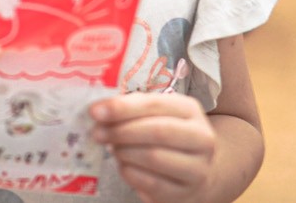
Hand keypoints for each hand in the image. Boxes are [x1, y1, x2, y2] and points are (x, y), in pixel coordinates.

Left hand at [92, 89, 219, 202]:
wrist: (197, 171)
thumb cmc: (171, 138)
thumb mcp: (160, 116)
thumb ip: (135, 110)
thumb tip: (101, 110)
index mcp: (191, 110)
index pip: (155, 104)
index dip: (123, 107)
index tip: (96, 111)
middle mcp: (200, 137)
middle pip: (157, 131)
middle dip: (121, 131)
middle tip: (97, 133)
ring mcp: (196, 167)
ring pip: (154, 157)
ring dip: (125, 152)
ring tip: (112, 149)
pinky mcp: (185, 192)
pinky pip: (152, 184)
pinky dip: (131, 174)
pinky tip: (122, 166)